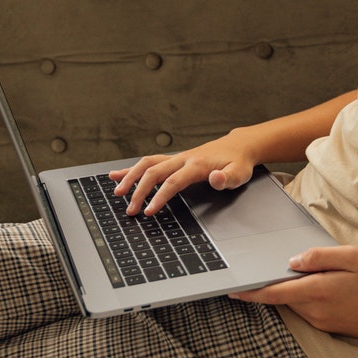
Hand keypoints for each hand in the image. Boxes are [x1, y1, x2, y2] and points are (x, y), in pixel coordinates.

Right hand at [110, 131, 262, 215]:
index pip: (173, 182)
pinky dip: (133, 169)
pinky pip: (150, 162)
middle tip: (130, 210)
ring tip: (118, 192)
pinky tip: (118, 175)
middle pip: (154, 172)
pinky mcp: (174, 160)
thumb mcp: (240, 173)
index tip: (149, 211)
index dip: (159, 197)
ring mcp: (177, 158)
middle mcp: (183, 159)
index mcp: (197, 164)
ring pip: (148, 164)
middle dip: (139, 191)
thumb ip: (228, 178)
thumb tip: (216, 178)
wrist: (238, 146)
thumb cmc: (238, 162)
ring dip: (131, 177)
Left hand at [230, 246, 357, 339]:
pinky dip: (305, 298)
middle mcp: (316, 311)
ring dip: (292, 292)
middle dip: (274, 286)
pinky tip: (322, 287)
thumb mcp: (351, 257)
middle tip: (272, 268)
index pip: (276, 293)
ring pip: (296, 304)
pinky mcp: (329, 327)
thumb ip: (319, 256)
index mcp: (319, 291)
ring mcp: (322, 322)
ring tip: (305, 275)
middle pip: (284, 298)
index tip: (234, 290)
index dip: (253, 292)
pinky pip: (308, 311)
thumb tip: (293, 261)